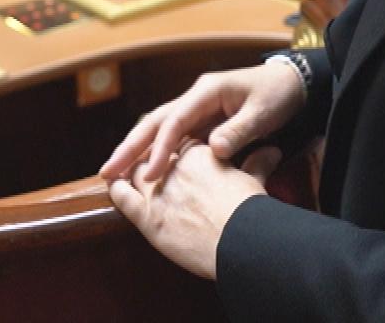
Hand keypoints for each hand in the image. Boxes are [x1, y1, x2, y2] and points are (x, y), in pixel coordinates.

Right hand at [99, 61, 305, 184]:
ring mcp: (196, 110)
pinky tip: (142, 173)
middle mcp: (195, 98)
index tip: (150, 174)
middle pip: (154, 122)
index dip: (159, 148)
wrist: (292, 85)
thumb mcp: (263, 112)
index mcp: (206, 91)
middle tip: (107, 172)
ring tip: (114, 176)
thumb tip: (213, 150)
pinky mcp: (201, 122)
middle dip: (130, 148)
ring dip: (137, 152)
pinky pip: (172, 139)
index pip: (174, 120)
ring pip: (159, 130)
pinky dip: (155, 154)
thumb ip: (239, 130)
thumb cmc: (278, 95)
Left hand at [107, 139, 281, 278]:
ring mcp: (158, 191)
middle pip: (156, 155)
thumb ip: (257, 162)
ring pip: (137, 172)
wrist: (240, 240)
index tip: (176, 151)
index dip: (177, 147)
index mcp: (199, 154)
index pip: (181, 143)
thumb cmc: (249, 210)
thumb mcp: (253, 180)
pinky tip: (112, 183)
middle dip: (151, 156)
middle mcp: (174, 167)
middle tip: (147, 159)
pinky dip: (116, 188)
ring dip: (130, 168)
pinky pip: (123, 197)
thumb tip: (271, 151)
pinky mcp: (146, 217)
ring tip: (124, 168)